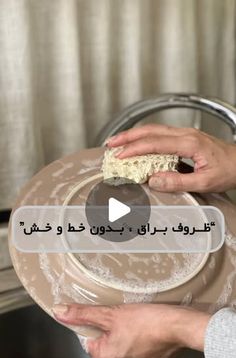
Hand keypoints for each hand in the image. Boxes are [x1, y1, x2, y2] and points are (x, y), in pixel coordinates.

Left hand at [53, 303, 209, 357]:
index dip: (100, 325)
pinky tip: (149, 335)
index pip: (91, 339)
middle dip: (114, 332)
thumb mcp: (110, 313)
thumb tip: (59, 312)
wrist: (178, 327)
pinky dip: (142, 346)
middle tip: (127, 319)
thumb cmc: (145, 321)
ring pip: (124, 350)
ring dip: (128, 339)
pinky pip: (139, 356)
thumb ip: (83, 314)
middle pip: (107, 345)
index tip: (113, 316)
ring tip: (139, 326)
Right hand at [108, 125, 235, 192]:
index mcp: (190, 143)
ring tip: (118, 142)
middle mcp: (186, 134)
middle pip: (151, 130)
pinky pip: (161, 134)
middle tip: (111, 143)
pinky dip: (145, 138)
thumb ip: (178, 182)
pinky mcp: (186, 137)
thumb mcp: (205, 182)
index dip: (135, 149)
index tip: (120, 156)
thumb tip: (153, 181)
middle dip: (128, 136)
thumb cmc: (229, 170)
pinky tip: (138, 144)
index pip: (155, 143)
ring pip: (154, 129)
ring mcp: (186, 134)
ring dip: (135, 135)